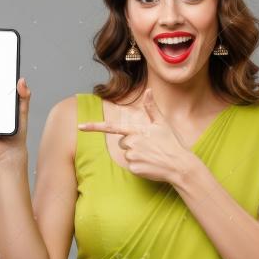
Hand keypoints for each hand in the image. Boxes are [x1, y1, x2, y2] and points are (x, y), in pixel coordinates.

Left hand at [78, 88, 192, 183]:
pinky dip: (139, 166)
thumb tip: (149, 90)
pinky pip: (130, 165)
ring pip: (126, 154)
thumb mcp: (162, 123)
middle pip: (122, 142)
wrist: (179, 165)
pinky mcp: (133, 168)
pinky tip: (150, 165)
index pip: (111, 127)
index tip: (80, 126)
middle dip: (132, 144)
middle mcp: (132, 142)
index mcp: (137, 130)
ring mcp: (132, 156)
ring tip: (151, 155)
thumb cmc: (171, 143)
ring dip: (136, 155)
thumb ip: (151, 108)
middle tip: (149, 146)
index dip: (94, 127)